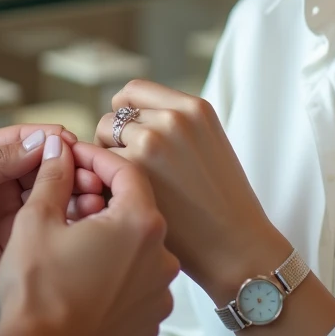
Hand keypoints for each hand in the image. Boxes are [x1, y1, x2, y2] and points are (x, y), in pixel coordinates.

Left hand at [0, 124, 106, 328]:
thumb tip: (39, 141)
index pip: (24, 140)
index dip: (52, 141)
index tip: (77, 146)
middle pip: (44, 167)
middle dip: (70, 169)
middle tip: (91, 176)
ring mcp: (5, 217)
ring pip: (50, 198)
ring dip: (73, 196)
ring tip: (92, 200)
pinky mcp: (11, 248)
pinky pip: (44, 231)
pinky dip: (65, 225)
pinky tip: (79, 224)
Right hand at [0, 137, 178, 335]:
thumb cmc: (38, 298)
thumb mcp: (36, 221)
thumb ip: (54, 177)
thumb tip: (59, 151)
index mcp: (140, 225)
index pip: (127, 171)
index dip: (97, 158)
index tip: (77, 157)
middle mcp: (161, 256)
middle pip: (135, 207)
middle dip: (103, 197)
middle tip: (70, 198)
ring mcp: (159, 289)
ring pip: (137, 244)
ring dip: (111, 235)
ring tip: (76, 239)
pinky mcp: (151, 315)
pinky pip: (139, 277)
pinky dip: (118, 268)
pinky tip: (88, 270)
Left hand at [96, 80, 289, 302]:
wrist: (235, 244)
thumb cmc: (220, 202)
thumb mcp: (208, 142)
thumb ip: (173, 124)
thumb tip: (123, 115)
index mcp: (194, 107)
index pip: (134, 90)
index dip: (123, 112)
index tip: (126, 136)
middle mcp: (172, 118)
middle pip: (113, 115)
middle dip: (114, 140)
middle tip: (131, 172)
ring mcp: (152, 142)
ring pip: (101, 138)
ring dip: (107, 160)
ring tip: (129, 187)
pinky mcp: (135, 170)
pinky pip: (99, 165)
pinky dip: (104, 182)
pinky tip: (124, 201)